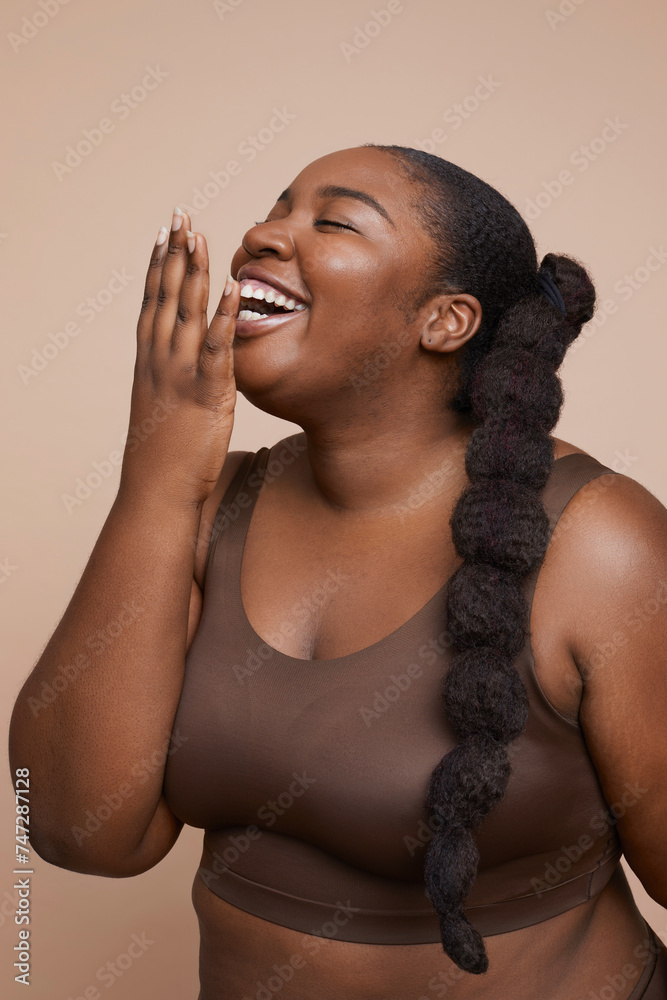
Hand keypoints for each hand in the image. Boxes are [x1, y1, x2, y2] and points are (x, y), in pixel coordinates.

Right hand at [118, 208, 240, 507]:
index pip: (152, 302)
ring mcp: (180, 373)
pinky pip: (217, 348)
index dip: (158, 265)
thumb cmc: (165, 455)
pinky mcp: (205, 391)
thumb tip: (191, 367)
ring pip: (186, 312)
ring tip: (199, 235)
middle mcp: (160, 360)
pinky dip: (226, 317)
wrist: (157, 489)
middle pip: (166, 296)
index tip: (163, 232)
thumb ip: (177, 380)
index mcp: (150, 361)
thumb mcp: (165, 408)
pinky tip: (235, 289)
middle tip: (179, 214)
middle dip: (174, 253)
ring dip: (194, 272)